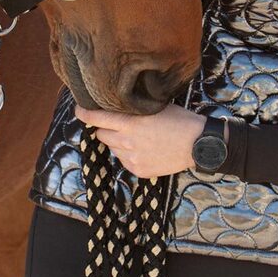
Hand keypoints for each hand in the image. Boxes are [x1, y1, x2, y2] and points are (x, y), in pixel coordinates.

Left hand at [74, 103, 206, 178]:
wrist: (198, 145)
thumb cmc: (179, 120)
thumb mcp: (155, 107)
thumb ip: (133, 109)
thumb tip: (117, 105)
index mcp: (130, 123)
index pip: (97, 118)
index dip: (85, 114)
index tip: (79, 110)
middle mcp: (127, 142)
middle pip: (102, 134)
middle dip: (106, 128)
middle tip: (121, 125)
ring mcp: (132, 159)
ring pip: (112, 148)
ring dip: (118, 142)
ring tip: (138, 137)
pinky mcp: (138, 171)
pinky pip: (124, 161)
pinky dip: (129, 154)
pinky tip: (146, 149)